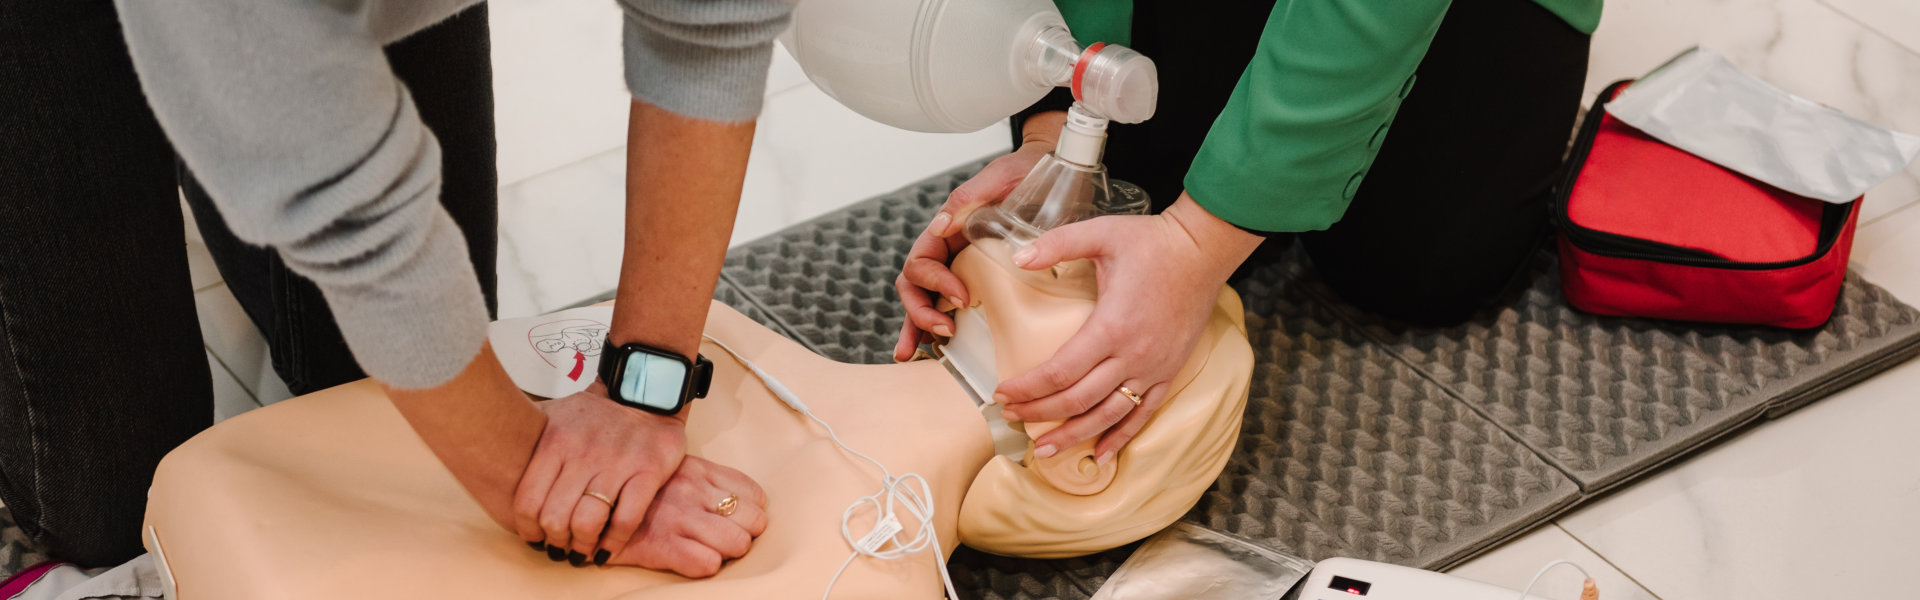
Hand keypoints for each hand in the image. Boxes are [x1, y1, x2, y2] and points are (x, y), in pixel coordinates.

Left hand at [513, 383, 689, 567]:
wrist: (647, 393)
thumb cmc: (596, 414)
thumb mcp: (555, 415)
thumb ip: (528, 439)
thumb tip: (489, 455)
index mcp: (555, 440)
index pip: (528, 501)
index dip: (527, 529)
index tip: (534, 537)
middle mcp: (583, 452)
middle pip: (555, 518)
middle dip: (556, 542)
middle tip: (560, 548)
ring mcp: (616, 462)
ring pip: (588, 523)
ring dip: (582, 546)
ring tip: (582, 551)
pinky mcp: (648, 470)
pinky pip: (626, 520)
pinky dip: (614, 542)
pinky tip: (607, 549)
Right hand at [603, 456, 768, 575]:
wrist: (588, 501)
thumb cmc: (634, 488)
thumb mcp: (672, 468)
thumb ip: (704, 478)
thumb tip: (738, 501)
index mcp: (699, 470)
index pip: (754, 494)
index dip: (751, 511)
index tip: (737, 519)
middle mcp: (694, 491)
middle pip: (755, 521)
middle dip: (745, 533)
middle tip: (727, 538)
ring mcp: (679, 518)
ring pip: (738, 543)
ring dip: (729, 551)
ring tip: (712, 550)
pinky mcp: (661, 545)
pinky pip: (706, 563)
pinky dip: (706, 566)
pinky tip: (694, 560)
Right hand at [893, 111, 1067, 361]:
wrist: (1051, 167)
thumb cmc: (1023, 170)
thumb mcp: (997, 177)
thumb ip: (966, 198)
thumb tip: (939, 227)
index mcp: (947, 229)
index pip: (921, 261)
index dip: (934, 282)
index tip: (962, 296)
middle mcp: (949, 249)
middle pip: (915, 285)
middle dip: (920, 311)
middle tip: (945, 329)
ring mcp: (962, 265)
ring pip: (926, 299)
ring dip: (918, 326)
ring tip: (918, 352)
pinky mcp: (980, 278)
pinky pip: (950, 304)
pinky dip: (936, 326)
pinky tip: (934, 349)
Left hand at [994, 194, 1262, 461]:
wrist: (1202, 251)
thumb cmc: (1151, 242)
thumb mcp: (1101, 233)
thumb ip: (1057, 243)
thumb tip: (1015, 256)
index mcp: (1110, 326)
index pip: (1059, 372)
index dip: (1028, 388)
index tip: (1003, 393)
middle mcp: (1132, 356)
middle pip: (1078, 400)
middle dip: (1040, 414)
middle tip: (1011, 418)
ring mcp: (1153, 368)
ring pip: (1108, 416)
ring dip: (1074, 435)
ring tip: (1045, 451)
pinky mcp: (1170, 372)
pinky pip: (1144, 414)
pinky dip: (1122, 437)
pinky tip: (1102, 454)